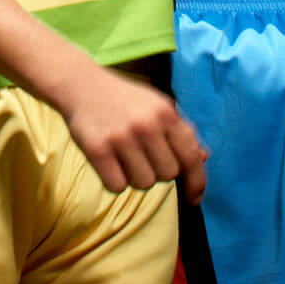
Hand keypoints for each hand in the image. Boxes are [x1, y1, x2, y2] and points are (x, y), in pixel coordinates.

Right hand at [61, 64, 207, 203]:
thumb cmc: (125, 99)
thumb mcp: (157, 105)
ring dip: (136, 176)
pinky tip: (110, 160)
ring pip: (144, 183)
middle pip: (168, 174)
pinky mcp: (98, 150)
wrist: (82, 84)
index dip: (197, 182)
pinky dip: (115, 179)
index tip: (195, 199)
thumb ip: (181, 130)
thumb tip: (203, 157)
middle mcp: (147, 125)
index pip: (191, 156)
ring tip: (125, 155)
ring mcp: (122, 137)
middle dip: (158, 170)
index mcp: (166, 112)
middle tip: (144, 154)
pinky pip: (118, 186)